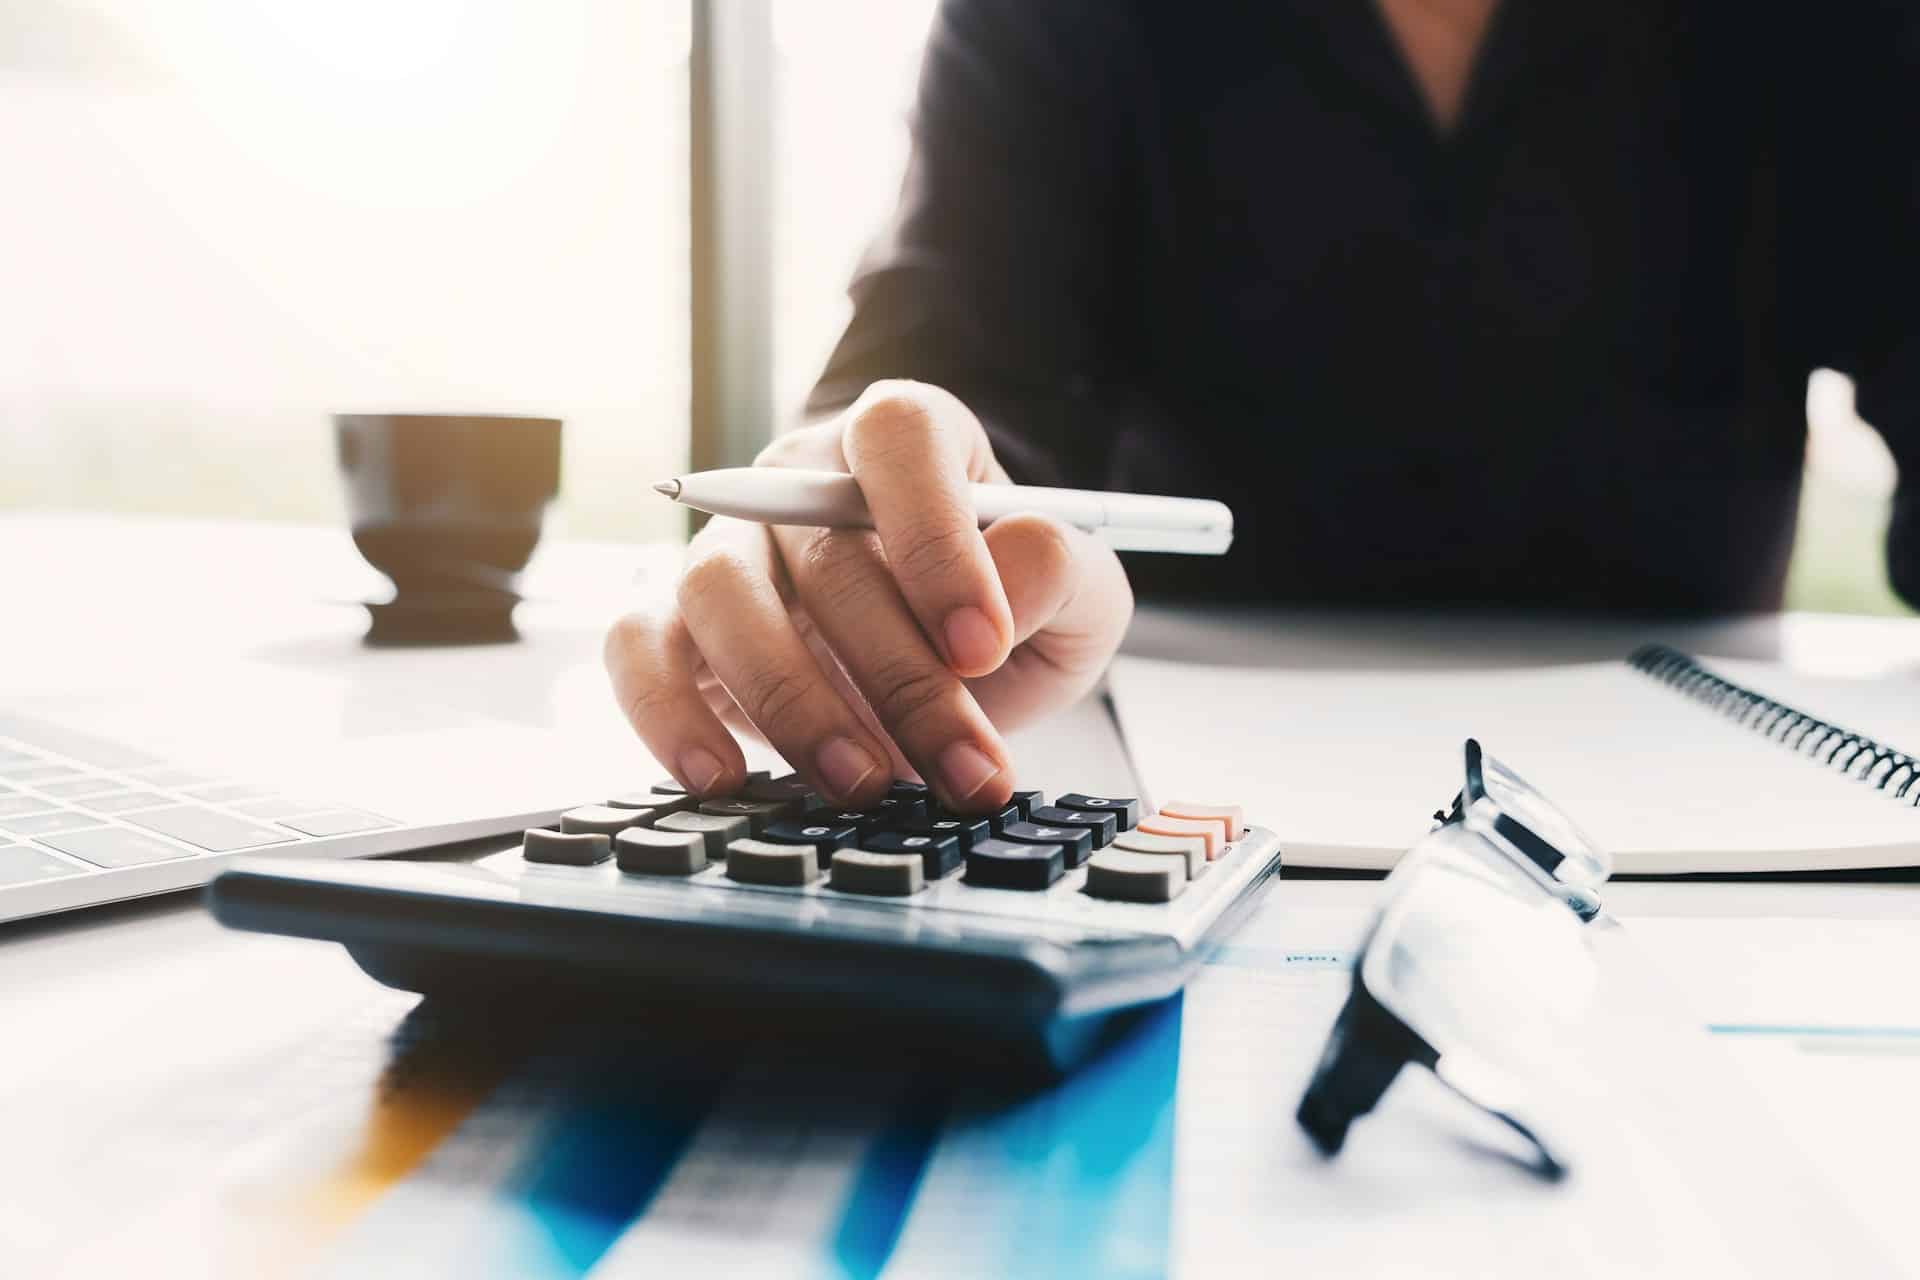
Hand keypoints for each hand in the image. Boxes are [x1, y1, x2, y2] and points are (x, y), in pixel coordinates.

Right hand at [604, 380, 1133, 811]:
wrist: (949, 670)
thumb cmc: (1006, 614)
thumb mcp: (1079, 598)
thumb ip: (1064, 574)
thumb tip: (1017, 565)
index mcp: (906, 439)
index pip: (898, 438)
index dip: (934, 535)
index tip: (981, 645)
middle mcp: (802, 479)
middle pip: (824, 549)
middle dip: (900, 674)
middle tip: (961, 766)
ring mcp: (734, 548)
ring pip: (720, 590)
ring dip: (791, 698)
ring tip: (863, 782)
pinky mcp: (680, 626)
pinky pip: (638, 647)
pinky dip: (664, 711)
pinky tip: (721, 777)